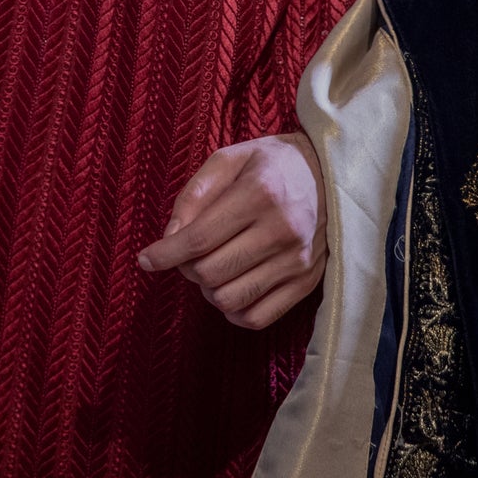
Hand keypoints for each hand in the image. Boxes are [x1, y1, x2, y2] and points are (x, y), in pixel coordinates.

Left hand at [138, 132, 327, 329]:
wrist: (332, 175)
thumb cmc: (272, 164)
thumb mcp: (229, 159)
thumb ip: (194, 195)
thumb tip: (170, 237)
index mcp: (260, 193)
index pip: (199, 239)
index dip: (165, 254)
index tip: (146, 259)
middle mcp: (282, 230)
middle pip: (211, 273)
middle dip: (187, 268)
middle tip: (188, 253)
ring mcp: (297, 261)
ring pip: (231, 300)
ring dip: (209, 290)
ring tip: (212, 267)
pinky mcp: (307, 283)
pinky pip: (258, 318)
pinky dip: (234, 311)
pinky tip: (232, 287)